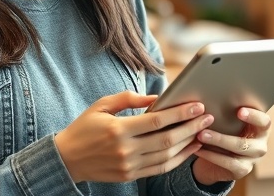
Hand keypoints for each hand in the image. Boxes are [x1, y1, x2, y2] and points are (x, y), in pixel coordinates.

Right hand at [54, 91, 213, 182]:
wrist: (66, 159)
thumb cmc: (84, 127)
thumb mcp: (102, 105)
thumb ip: (129, 99)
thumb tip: (156, 97)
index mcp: (118, 129)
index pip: (157, 121)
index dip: (180, 113)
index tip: (197, 106)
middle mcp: (125, 150)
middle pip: (167, 139)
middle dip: (191, 127)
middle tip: (207, 117)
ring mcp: (129, 166)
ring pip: (167, 156)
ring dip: (188, 144)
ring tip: (202, 132)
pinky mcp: (130, 176)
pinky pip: (160, 169)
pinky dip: (178, 160)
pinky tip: (189, 149)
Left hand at [191, 107, 271, 185]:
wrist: (218, 156)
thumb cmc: (225, 130)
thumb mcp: (229, 121)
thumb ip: (227, 111)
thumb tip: (210, 97)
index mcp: (261, 128)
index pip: (264, 121)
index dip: (253, 116)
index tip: (239, 111)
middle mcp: (260, 145)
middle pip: (245, 141)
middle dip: (223, 135)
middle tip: (206, 124)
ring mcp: (252, 159)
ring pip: (236, 152)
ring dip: (217, 142)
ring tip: (200, 136)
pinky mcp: (242, 170)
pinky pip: (227, 163)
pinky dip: (211, 155)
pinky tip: (198, 149)